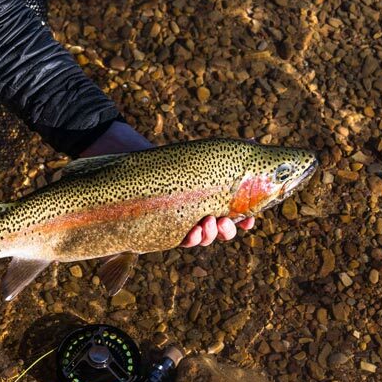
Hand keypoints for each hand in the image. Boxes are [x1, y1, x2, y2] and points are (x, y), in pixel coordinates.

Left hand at [78, 122, 253, 248]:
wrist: (127, 154)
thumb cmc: (166, 156)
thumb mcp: (197, 154)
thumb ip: (224, 154)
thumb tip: (255, 142)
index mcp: (208, 198)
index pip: (233, 215)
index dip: (245, 220)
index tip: (251, 218)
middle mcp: (196, 213)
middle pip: (219, 231)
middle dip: (227, 230)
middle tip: (226, 221)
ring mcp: (179, 221)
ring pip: (201, 238)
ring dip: (208, 236)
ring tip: (208, 224)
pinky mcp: (160, 225)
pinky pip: (178, 240)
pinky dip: (189, 239)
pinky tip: (192, 232)